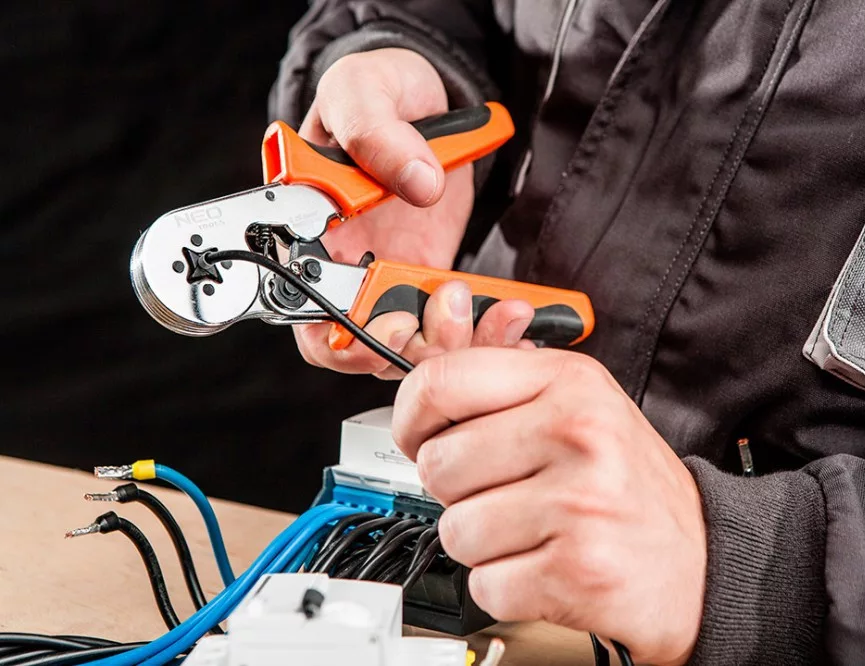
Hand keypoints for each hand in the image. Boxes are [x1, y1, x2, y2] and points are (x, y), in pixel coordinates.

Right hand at [293, 48, 531, 377]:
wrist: (421, 95)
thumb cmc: (375, 88)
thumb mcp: (365, 90)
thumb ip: (378, 132)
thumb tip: (418, 182)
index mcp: (303, 226)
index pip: (299, 305)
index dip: (336, 331)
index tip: (386, 320)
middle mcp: (341, 264)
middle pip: (354, 347)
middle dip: (405, 347)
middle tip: (452, 310)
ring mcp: (387, 276)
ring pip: (408, 347)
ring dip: (456, 343)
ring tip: (502, 313)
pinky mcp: (429, 278)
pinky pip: (449, 327)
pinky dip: (481, 335)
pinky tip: (514, 319)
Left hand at [392, 347, 707, 665]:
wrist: (701, 559)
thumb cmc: (629, 483)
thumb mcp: (581, 406)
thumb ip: (505, 388)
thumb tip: (423, 381)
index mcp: (570, 382)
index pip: (442, 382)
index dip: (410, 416)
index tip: (416, 436)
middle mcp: (577, 433)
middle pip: (439, 465)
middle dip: (457, 491)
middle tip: (504, 493)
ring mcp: (579, 502)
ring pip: (455, 531)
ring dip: (483, 544)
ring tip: (532, 532)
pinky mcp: (578, 569)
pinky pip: (485, 584)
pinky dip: (506, 587)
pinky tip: (545, 566)